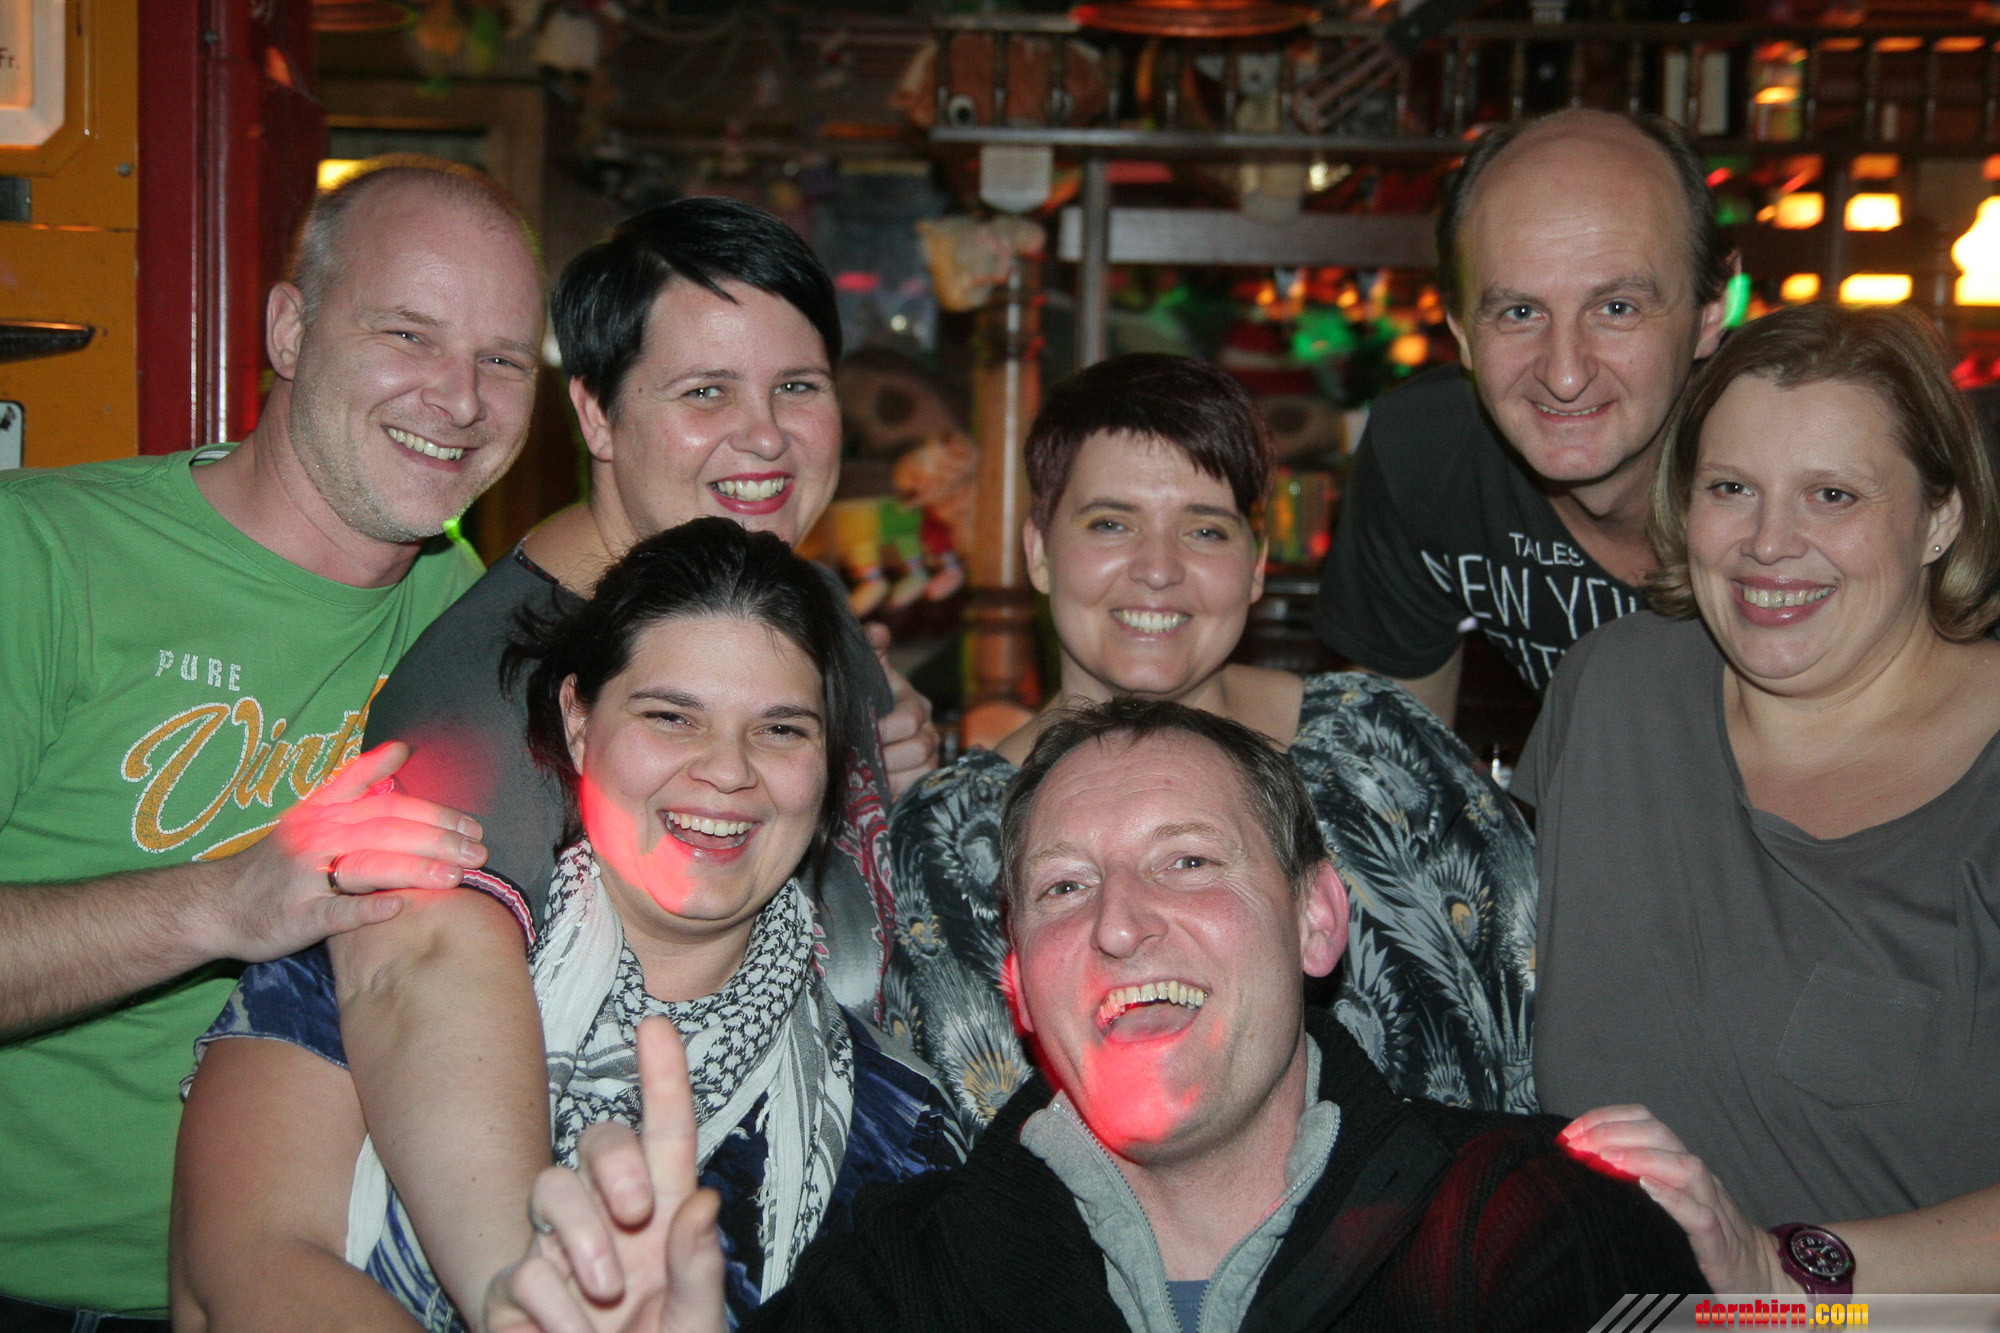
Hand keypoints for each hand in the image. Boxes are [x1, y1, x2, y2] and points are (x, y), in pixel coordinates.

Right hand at [198, 742, 487, 962]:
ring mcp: (304, 875)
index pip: (388, 804)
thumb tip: (401, 749)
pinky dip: (367, 908)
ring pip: (366, 865)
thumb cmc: (276, 863)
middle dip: (438, 840)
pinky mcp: (296, 914)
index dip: (433, 812)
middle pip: (385, 831)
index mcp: (324, 812)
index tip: (472, 823)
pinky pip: (335, 910)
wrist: (215, 905)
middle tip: (479, 852)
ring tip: (455, 877)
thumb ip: (356, 782)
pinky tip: (398, 907)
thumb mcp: (311, 812)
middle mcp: (315, 836)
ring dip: (415, 869)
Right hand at [486, 1017, 726, 1332]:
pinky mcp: (514, 1291)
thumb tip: (703, 1202)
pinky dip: (555, 1306)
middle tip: (637, 1211)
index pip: (665, 1135)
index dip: (663, 1078)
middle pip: (597, 1142)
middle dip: (616, 1161)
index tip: (656, 1026)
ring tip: (606, 1295)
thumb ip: (699, 1268)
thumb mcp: (695, 1320)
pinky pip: (526, 1267)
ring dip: (583, 1238)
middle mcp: (609, 1220)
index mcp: (664, 1217)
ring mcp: (558, 1250)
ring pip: (551, 1189)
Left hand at [867, 622, 939, 798]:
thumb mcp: (866, 677)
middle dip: (886, 755)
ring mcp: (929, 758)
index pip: (910, 718)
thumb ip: (870, 652)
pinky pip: (915, 790)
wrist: (863, 739)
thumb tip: (876, 631)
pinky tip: (875, 789)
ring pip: (918, 771)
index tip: (861, 732)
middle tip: (858, 758)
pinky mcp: (923, 782)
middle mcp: (928, 731)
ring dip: (889, 775)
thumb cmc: (863, 704)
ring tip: (865, 774)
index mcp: (915, 704)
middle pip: (919, 747)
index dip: (884, 728)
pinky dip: (894, 791)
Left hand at [1561, 1105, 1793, 1293]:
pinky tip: (1647, 1189)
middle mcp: (1699, 1181)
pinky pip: (1701, 1217)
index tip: (1569, 1132)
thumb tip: (1582, 1167)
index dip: (1606, 1119)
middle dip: (1614, 1130)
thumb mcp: (1667, 1207)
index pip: (1645, 1123)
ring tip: (1604, 1158)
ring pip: (1685, 1167)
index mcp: (1680, 1169)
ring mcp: (1714, 1210)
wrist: (1765, 1284)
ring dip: (1641, 1157)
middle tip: (1577, 1144)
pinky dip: (1674, 1199)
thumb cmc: (1705, 1243)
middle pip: (1661, 1135)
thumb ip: (1635, 1185)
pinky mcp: (1722, 1247)